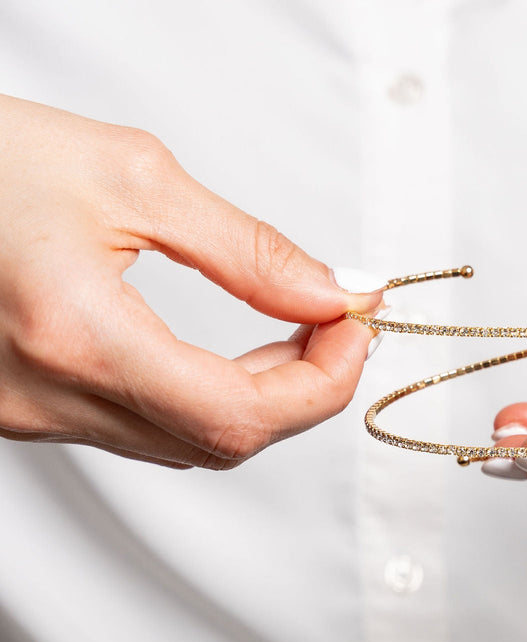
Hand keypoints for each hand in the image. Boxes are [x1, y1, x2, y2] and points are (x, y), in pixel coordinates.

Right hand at [0, 94, 380, 468]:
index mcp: (74, 337)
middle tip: (340, 323)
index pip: (239, 415)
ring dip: (262, 395)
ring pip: (187, 443)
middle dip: (304, 388)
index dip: (321, 383)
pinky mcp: (26, 409)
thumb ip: (246, 249)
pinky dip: (208, 397)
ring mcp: (31, 414)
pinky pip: (145, 429)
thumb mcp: (131, 176)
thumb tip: (330, 292)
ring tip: (296, 330)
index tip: (356, 326)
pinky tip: (232, 354)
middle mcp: (47, 399)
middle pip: (221, 441)